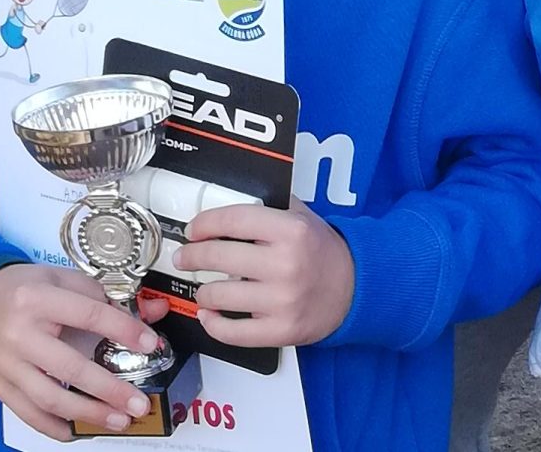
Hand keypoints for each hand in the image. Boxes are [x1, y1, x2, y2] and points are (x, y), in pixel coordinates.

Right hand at [0, 263, 168, 439]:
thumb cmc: (28, 288)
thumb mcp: (67, 280)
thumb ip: (108, 298)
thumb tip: (153, 313)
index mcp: (38, 299)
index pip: (89, 316)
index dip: (123, 331)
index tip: (150, 344)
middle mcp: (19, 333)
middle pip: (69, 367)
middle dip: (109, 389)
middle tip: (138, 403)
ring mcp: (6, 364)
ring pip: (49, 398)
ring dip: (88, 414)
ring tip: (118, 420)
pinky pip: (28, 413)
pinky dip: (54, 427)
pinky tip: (78, 431)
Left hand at [164, 201, 355, 347]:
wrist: (356, 288)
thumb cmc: (323, 251)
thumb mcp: (303, 216)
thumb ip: (269, 208)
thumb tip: (227, 209)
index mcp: (290, 230)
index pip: (233, 220)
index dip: (204, 224)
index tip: (193, 230)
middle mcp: (285, 264)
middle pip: (218, 256)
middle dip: (192, 256)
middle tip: (184, 257)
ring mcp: (282, 301)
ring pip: (219, 295)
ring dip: (203, 290)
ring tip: (204, 287)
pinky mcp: (281, 331)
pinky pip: (232, 332)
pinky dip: (213, 323)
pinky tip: (208, 314)